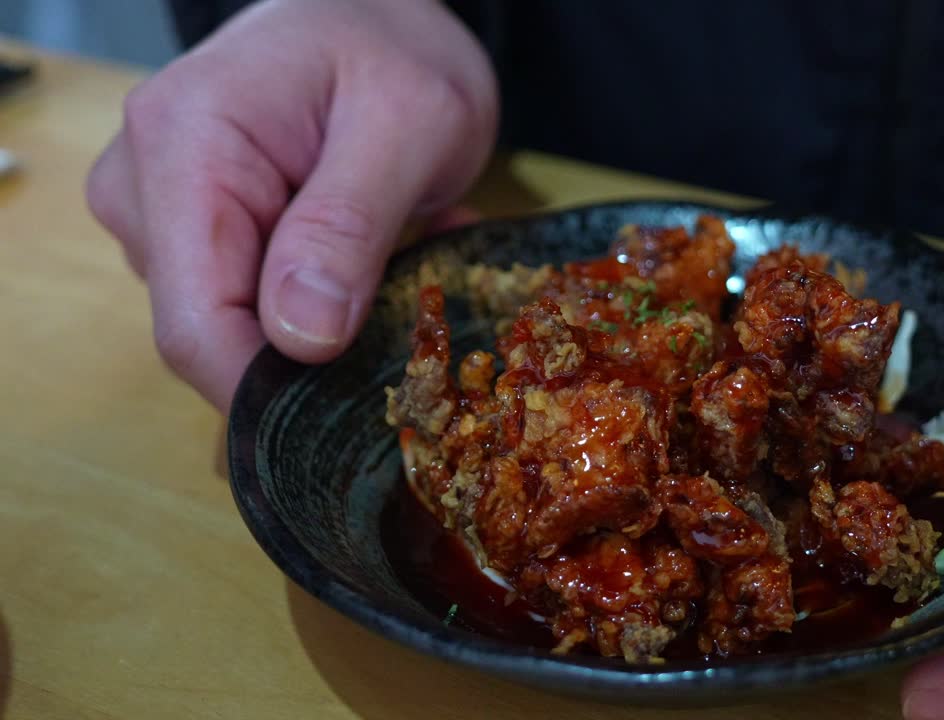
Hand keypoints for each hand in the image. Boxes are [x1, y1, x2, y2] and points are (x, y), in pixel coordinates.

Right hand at [87, 0, 496, 411]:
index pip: (196, 325)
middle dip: (318, 349)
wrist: (377, 15)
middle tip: (412, 294)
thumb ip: (348, 226)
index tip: (355, 411)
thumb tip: (298, 339)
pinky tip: (376, 250)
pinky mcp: (192, 235)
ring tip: (401, 246)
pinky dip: (326, 299)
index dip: (270, 394)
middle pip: (213, 335)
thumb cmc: (396, 50)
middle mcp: (146, 187)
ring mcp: (163, 216)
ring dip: (333, 317)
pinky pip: (253, 308)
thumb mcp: (408, 124)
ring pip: (240, 329)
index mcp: (186, 148)